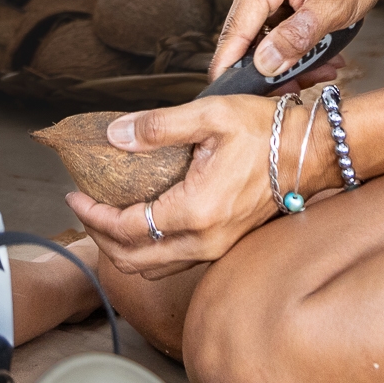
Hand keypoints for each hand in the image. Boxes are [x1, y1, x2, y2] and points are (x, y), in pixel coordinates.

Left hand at [67, 96, 280, 277]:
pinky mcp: (222, 245)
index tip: (75, 193)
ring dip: (121, 248)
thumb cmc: (265, 131)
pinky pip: (173, 261)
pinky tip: (139, 221)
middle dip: (99, 235)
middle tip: (83, 206)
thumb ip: (158, 126)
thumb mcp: (209, 115)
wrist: (308, 152)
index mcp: (196, 211)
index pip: (127, 228)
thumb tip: (115, 135)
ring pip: (153, 267)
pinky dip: (146, 249)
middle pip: (133, 258)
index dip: (93, 214)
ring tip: (104, 215)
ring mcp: (214, 248)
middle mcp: (203, 240)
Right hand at [211, 0, 383, 77]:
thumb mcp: (333, 8)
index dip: (230, 69)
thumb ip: (296, 37)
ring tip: (324, 70)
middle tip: (300, 88)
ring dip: (290, 61)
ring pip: (264, 40)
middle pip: (247, 40)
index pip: (235, 32)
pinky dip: (295, 48)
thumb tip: (264, 65)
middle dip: (273, 69)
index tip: (231, 100)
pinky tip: (322, 57)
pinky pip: (276, 31)